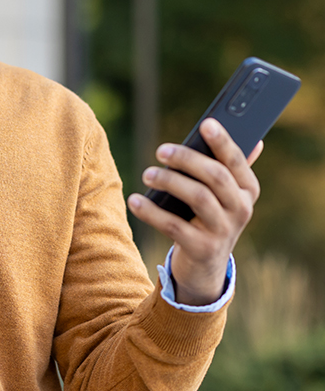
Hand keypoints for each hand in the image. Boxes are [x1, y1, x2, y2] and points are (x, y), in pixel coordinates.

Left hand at [127, 118, 261, 304]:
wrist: (204, 266)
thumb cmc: (209, 218)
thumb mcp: (224, 196)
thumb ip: (231, 169)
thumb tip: (256, 140)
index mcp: (247, 190)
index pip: (236, 161)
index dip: (223, 142)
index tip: (206, 124)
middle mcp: (241, 209)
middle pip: (216, 176)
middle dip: (187, 159)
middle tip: (161, 151)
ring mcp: (223, 231)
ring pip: (199, 198)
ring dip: (170, 182)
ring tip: (147, 174)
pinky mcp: (202, 249)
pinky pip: (174, 226)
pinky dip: (152, 212)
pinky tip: (135, 200)